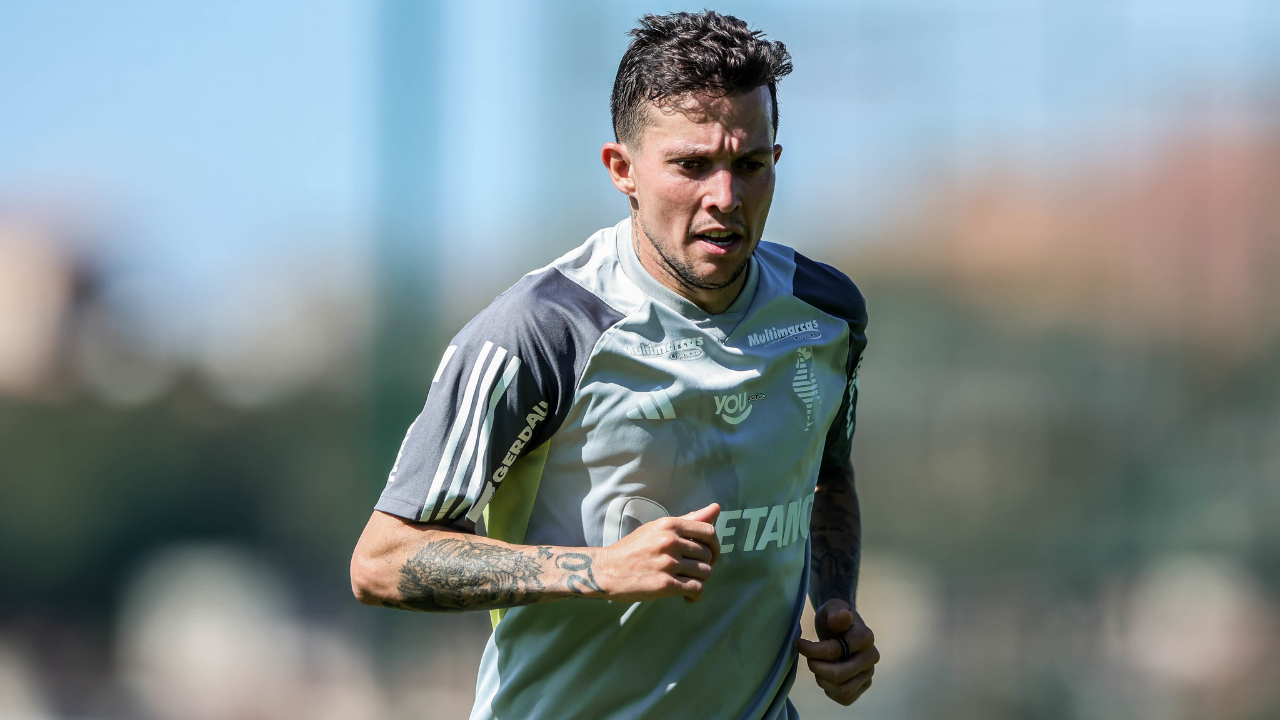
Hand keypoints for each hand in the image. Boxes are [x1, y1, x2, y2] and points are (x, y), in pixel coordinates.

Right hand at [595, 503, 720, 603]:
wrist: (606, 570)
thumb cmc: (634, 548)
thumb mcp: (658, 528)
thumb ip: (688, 520)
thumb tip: (716, 508)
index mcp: (669, 525)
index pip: (709, 531)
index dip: (714, 545)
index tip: (708, 554)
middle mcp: (670, 542)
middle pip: (708, 554)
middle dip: (705, 565)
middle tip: (692, 571)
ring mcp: (667, 563)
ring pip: (705, 573)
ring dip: (700, 581)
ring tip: (688, 583)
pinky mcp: (664, 585)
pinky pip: (696, 589)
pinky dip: (695, 595)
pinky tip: (687, 596)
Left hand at [794, 599, 877, 705]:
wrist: (841, 627)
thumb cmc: (834, 617)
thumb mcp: (832, 607)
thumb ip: (836, 612)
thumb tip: (843, 617)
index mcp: (866, 637)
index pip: (835, 651)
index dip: (812, 650)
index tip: (798, 643)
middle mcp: (871, 657)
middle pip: (840, 675)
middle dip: (817, 668)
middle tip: (809, 659)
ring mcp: (868, 673)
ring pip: (843, 690)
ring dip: (823, 680)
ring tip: (817, 667)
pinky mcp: (863, 685)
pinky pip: (846, 699)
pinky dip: (831, 691)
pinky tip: (825, 676)